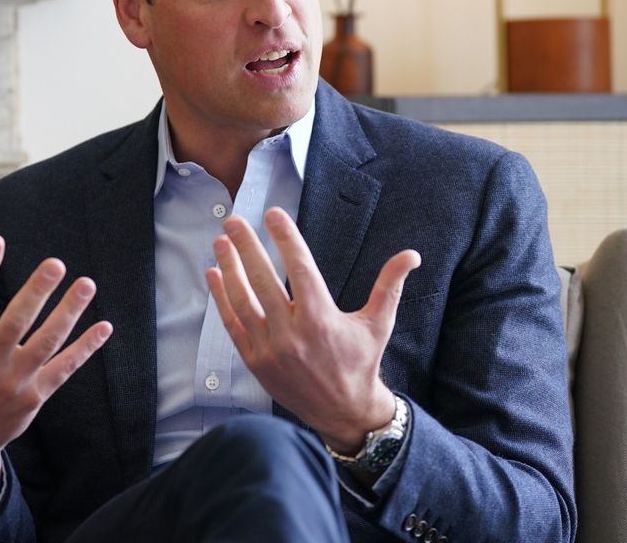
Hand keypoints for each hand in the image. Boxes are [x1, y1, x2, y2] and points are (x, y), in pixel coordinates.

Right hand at [0, 234, 111, 518]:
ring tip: (87, 283)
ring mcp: (15, 380)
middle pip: (16, 322)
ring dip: (69, 313)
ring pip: (47, 342)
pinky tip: (104, 326)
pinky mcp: (36, 396)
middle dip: (37, 293)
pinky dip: (85, 348)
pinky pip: (64, 368)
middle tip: (55, 263)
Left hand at [206, 208, 419, 453]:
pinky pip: (233, 324)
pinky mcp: (255, 361)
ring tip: (220, 242)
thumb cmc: (361, 362)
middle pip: (263, 279)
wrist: (343, 412)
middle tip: (234, 221)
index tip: (273, 213)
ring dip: (230, 268)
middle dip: (247, 246)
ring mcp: (270, 348)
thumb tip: (411, 254)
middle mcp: (292, 332)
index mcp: (321, 317)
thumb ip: (390, 285)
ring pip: (243, 300)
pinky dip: (222, 299)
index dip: (285, 237)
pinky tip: (214, 275)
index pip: (299, 267)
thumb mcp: (379, 323)